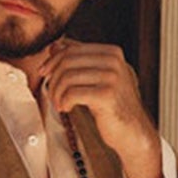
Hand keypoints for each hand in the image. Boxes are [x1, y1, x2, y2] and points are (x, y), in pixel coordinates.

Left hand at [36, 38, 161, 177]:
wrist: (133, 131)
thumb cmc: (114, 105)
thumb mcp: (98, 77)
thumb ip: (80, 60)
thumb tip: (54, 46)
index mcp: (112, 52)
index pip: (72, 49)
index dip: (53, 61)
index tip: (44, 73)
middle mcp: (114, 61)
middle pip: (67, 61)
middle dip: (53, 78)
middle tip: (51, 93)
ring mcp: (112, 77)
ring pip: (67, 77)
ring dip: (56, 92)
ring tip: (58, 103)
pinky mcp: (107, 95)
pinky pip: (72, 93)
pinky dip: (63, 101)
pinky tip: (66, 108)